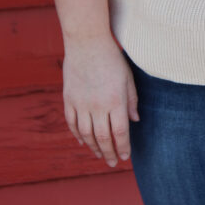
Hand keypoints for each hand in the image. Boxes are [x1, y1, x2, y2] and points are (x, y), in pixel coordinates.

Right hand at [62, 35, 139, 166]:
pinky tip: (83, 141)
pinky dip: (78, 135)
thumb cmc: (112, 58)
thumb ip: (131, 100)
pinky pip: (72, 123)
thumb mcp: (128, 77)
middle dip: (109, 153)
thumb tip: (135, 121)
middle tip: (112, 163)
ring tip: (99, 155)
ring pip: (86, 134)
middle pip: (103, 138)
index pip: (120, 132)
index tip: (125, 157)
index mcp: (116, 100)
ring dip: (93, 147)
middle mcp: (98, 105)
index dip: (123, 147)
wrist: (87, 42)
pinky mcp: (69, 99)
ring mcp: (81, 103)